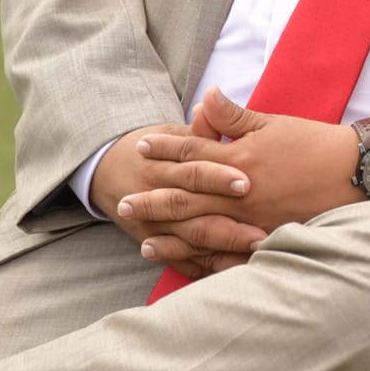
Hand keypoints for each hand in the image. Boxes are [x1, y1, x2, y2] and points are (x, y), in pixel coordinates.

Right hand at [91, 122, 266, 278]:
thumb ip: (200, 128)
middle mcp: (156, 198)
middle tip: (260, 232)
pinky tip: (237, 269)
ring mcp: (155, 226)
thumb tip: (212, 101)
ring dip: (223, 248)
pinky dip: (209, 266)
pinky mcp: (157, 244)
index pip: (194, 171)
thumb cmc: (156, 148)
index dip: (218, 177)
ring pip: (190, 241)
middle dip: (226, 224)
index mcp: (164, 165)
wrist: (108, 170)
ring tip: (255, 251)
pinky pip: (185, 261)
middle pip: (193, 212)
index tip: (247, 183)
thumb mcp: (173, 133)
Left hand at [119, 87, 362, 261]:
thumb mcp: (273, 124)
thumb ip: (234, 117)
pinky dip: (202, 256)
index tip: (140, 146)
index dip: (165, 148)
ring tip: (140, 237)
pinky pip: (227, 250)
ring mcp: (252, 218)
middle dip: (153, 198)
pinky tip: (186, 260)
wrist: (357, 173)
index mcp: (240, 159)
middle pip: (187, 195)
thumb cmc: (316, 145)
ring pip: (200, 227)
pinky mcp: (267, 237)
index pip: (193, 152)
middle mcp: (241, 191)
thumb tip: (204, 97)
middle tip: (123, 203)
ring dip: (169, 231)